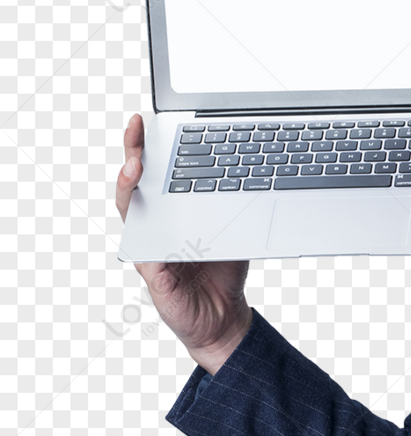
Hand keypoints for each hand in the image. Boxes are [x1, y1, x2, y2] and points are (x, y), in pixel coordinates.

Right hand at [116, 114, 251, 375]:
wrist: (224, 316)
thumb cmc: (223, 270)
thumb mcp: (233, 227)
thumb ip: (234, 201)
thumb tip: (255, 167)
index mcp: (169, 212)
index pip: (155, 173)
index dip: (149, 145)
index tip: (149, 119)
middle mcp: (153, 227)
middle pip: (135, 185)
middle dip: (133, 152)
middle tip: (137, 127)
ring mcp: (149, 250)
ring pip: (130, 214)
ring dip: (130, 188)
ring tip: (135, 166)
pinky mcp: (155, 276)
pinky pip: (146, 254)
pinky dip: (148, 238)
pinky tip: (152, 222)